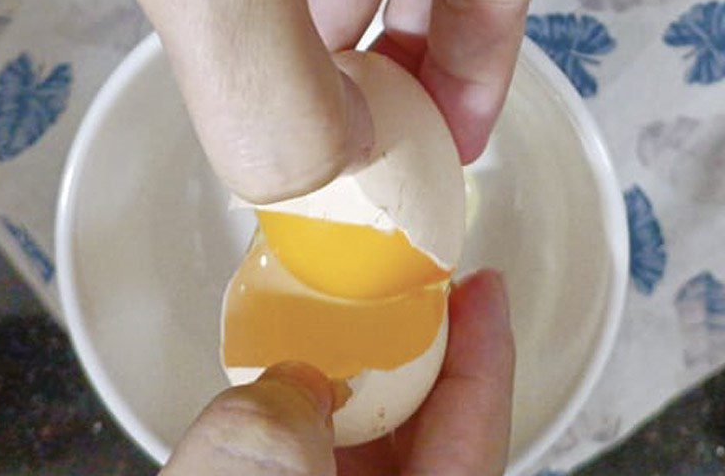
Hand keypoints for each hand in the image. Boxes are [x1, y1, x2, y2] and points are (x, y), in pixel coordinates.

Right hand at [162, 271, 514, 475]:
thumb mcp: (252, 470)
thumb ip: (283, 417)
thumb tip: (298, 387)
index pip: (475, 432)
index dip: (488, 349)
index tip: (485, 284)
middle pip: (439, 433)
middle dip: (435, 353)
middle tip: (422, 287)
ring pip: (389, 446)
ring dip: (380, 379)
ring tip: (369, 317)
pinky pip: (341, 456)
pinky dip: (334, 409)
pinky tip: (313, 373)